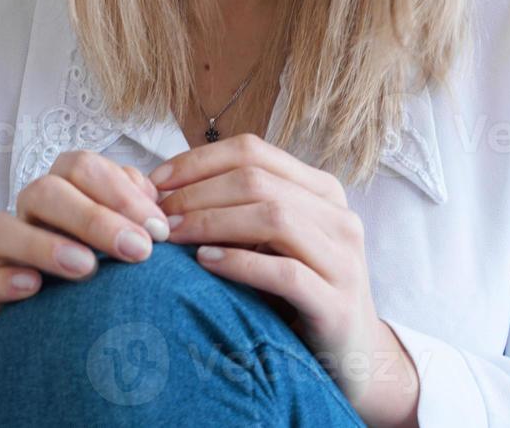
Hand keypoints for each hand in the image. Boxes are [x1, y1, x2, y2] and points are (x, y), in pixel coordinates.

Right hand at [0, 149, 172, 308]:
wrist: (92, 308)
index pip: (83, 167)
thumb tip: (154, 206)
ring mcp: (6, 243)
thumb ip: (144, 210)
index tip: (158, 230)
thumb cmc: (120, 259)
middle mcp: (33, 207)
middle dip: (95, 219)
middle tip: (137, 250)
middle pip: (47, 191)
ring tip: (86, 268)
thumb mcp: (137, 229)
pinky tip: (33, 288)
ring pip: (0, 226)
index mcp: (68, 184)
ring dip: (44, 244)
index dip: (121, 193)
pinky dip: (0, 280)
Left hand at [148, 133, 419, 424]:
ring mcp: (343, 259)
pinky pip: (286, 273)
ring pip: (273, 218)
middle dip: (197, 193)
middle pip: (256, 180)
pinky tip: (205, 262)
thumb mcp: (270, 243)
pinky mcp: (338, 304)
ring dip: (212, 221)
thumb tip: (161, 188)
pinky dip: (239, 263)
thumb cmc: (296, 295)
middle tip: (157, 215)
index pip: (253, 151)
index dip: (199, 161)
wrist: (352, 357)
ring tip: (173, 235)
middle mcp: (338, 216)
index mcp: (321, 190)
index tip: (156, 180)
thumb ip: (236, 211)